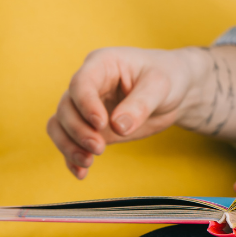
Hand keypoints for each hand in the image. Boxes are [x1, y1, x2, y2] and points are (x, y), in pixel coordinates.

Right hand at [46, 46, 205, 178]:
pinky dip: (71, 157)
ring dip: (68, 146)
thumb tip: (118, 127)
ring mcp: (86, 107)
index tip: (100, 123)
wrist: (175, 91)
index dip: (86, 104)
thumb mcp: (160, 85)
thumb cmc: (167, 77)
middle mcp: (87, 84)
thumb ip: (140, 104)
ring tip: (88, 162)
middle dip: (78, 130)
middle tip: (99, 148)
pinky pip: (69, 141)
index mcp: (101, 64)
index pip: (81, 83)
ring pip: (60, 125)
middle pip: (66, 107)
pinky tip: (81, 173)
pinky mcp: (90, 127)